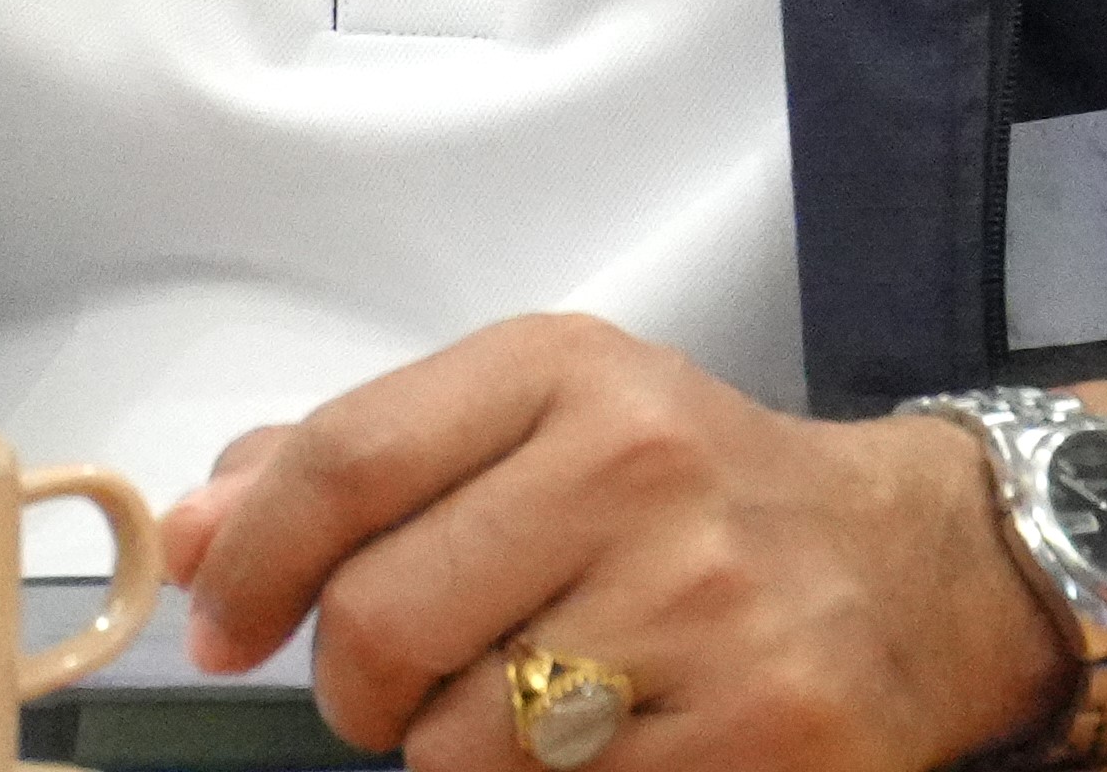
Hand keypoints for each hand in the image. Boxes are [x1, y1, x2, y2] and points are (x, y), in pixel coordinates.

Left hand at [164, 315, 1067, 771]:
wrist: (914, 571)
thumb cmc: (689, 497)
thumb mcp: (537, 423)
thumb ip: (357, 463)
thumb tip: (192, 532)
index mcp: (565, 372)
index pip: (344, 463)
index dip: (248, 564)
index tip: (221, 631)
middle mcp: (637, 467)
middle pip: (381, 625)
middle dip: (361, 687)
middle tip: (406, 688)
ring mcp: (706, 607)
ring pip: (459, 746)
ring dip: (462, 753)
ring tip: (539, 708)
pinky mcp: (763, 737)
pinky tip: (614, 748)